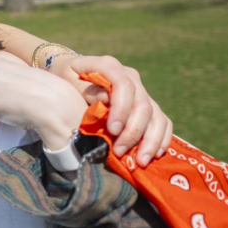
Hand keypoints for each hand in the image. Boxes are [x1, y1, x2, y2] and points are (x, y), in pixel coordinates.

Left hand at [48, 53, 172, 166]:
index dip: (122, 109)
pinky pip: (162, 120)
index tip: (112, 130)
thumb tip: (105, 100)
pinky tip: (155, 154)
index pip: (124, 85)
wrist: (72, 73)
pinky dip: (161, 137)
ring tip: (141, 161)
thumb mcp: (65, 78)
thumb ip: (83, 88)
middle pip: (142, 104)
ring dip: (151, 140)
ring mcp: (140, 90)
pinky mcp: (146, 104)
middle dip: (133, 131)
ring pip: (156, 114)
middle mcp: (130, 76)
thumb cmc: (65, 77)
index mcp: (109, 66)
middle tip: (119, 152)